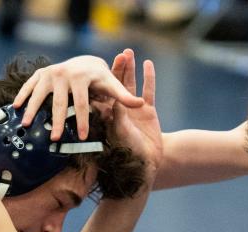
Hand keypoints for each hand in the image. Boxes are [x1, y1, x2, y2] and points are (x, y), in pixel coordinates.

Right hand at [12, 55, 143, 138]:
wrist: (84, 62)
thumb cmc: (101, 80)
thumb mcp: (112, 86)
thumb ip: (124, 97)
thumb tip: (142, 104)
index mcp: (82, 78)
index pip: (83, 103)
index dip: (83, 121)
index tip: (84, 137)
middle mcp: (64, 74)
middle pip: (60, 102)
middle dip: (57, 121)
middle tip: (55, 139)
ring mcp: (50, 73)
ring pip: (40, 94)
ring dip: (33, 109)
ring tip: (26, 125)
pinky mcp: (41, 73)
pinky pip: (30, 85)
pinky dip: (23, 95)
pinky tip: (16, 108)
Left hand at [108, 49, 163, 176]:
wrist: (147, 162)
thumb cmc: (130, 151)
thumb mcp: (121, 133)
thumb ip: (117, 118)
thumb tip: (114, 103)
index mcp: (108, 113)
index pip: (102, 92)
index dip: (101, 78)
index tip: (99, 64)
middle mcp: (119, 108)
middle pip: (116, 84)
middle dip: (117, 68)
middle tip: (117, 54)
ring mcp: (134, 108)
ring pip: (131, 84)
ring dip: (130, 68)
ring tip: (128, 53)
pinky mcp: (148, 110)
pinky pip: (148, 90)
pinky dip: (149, 77)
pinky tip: (148, 64)